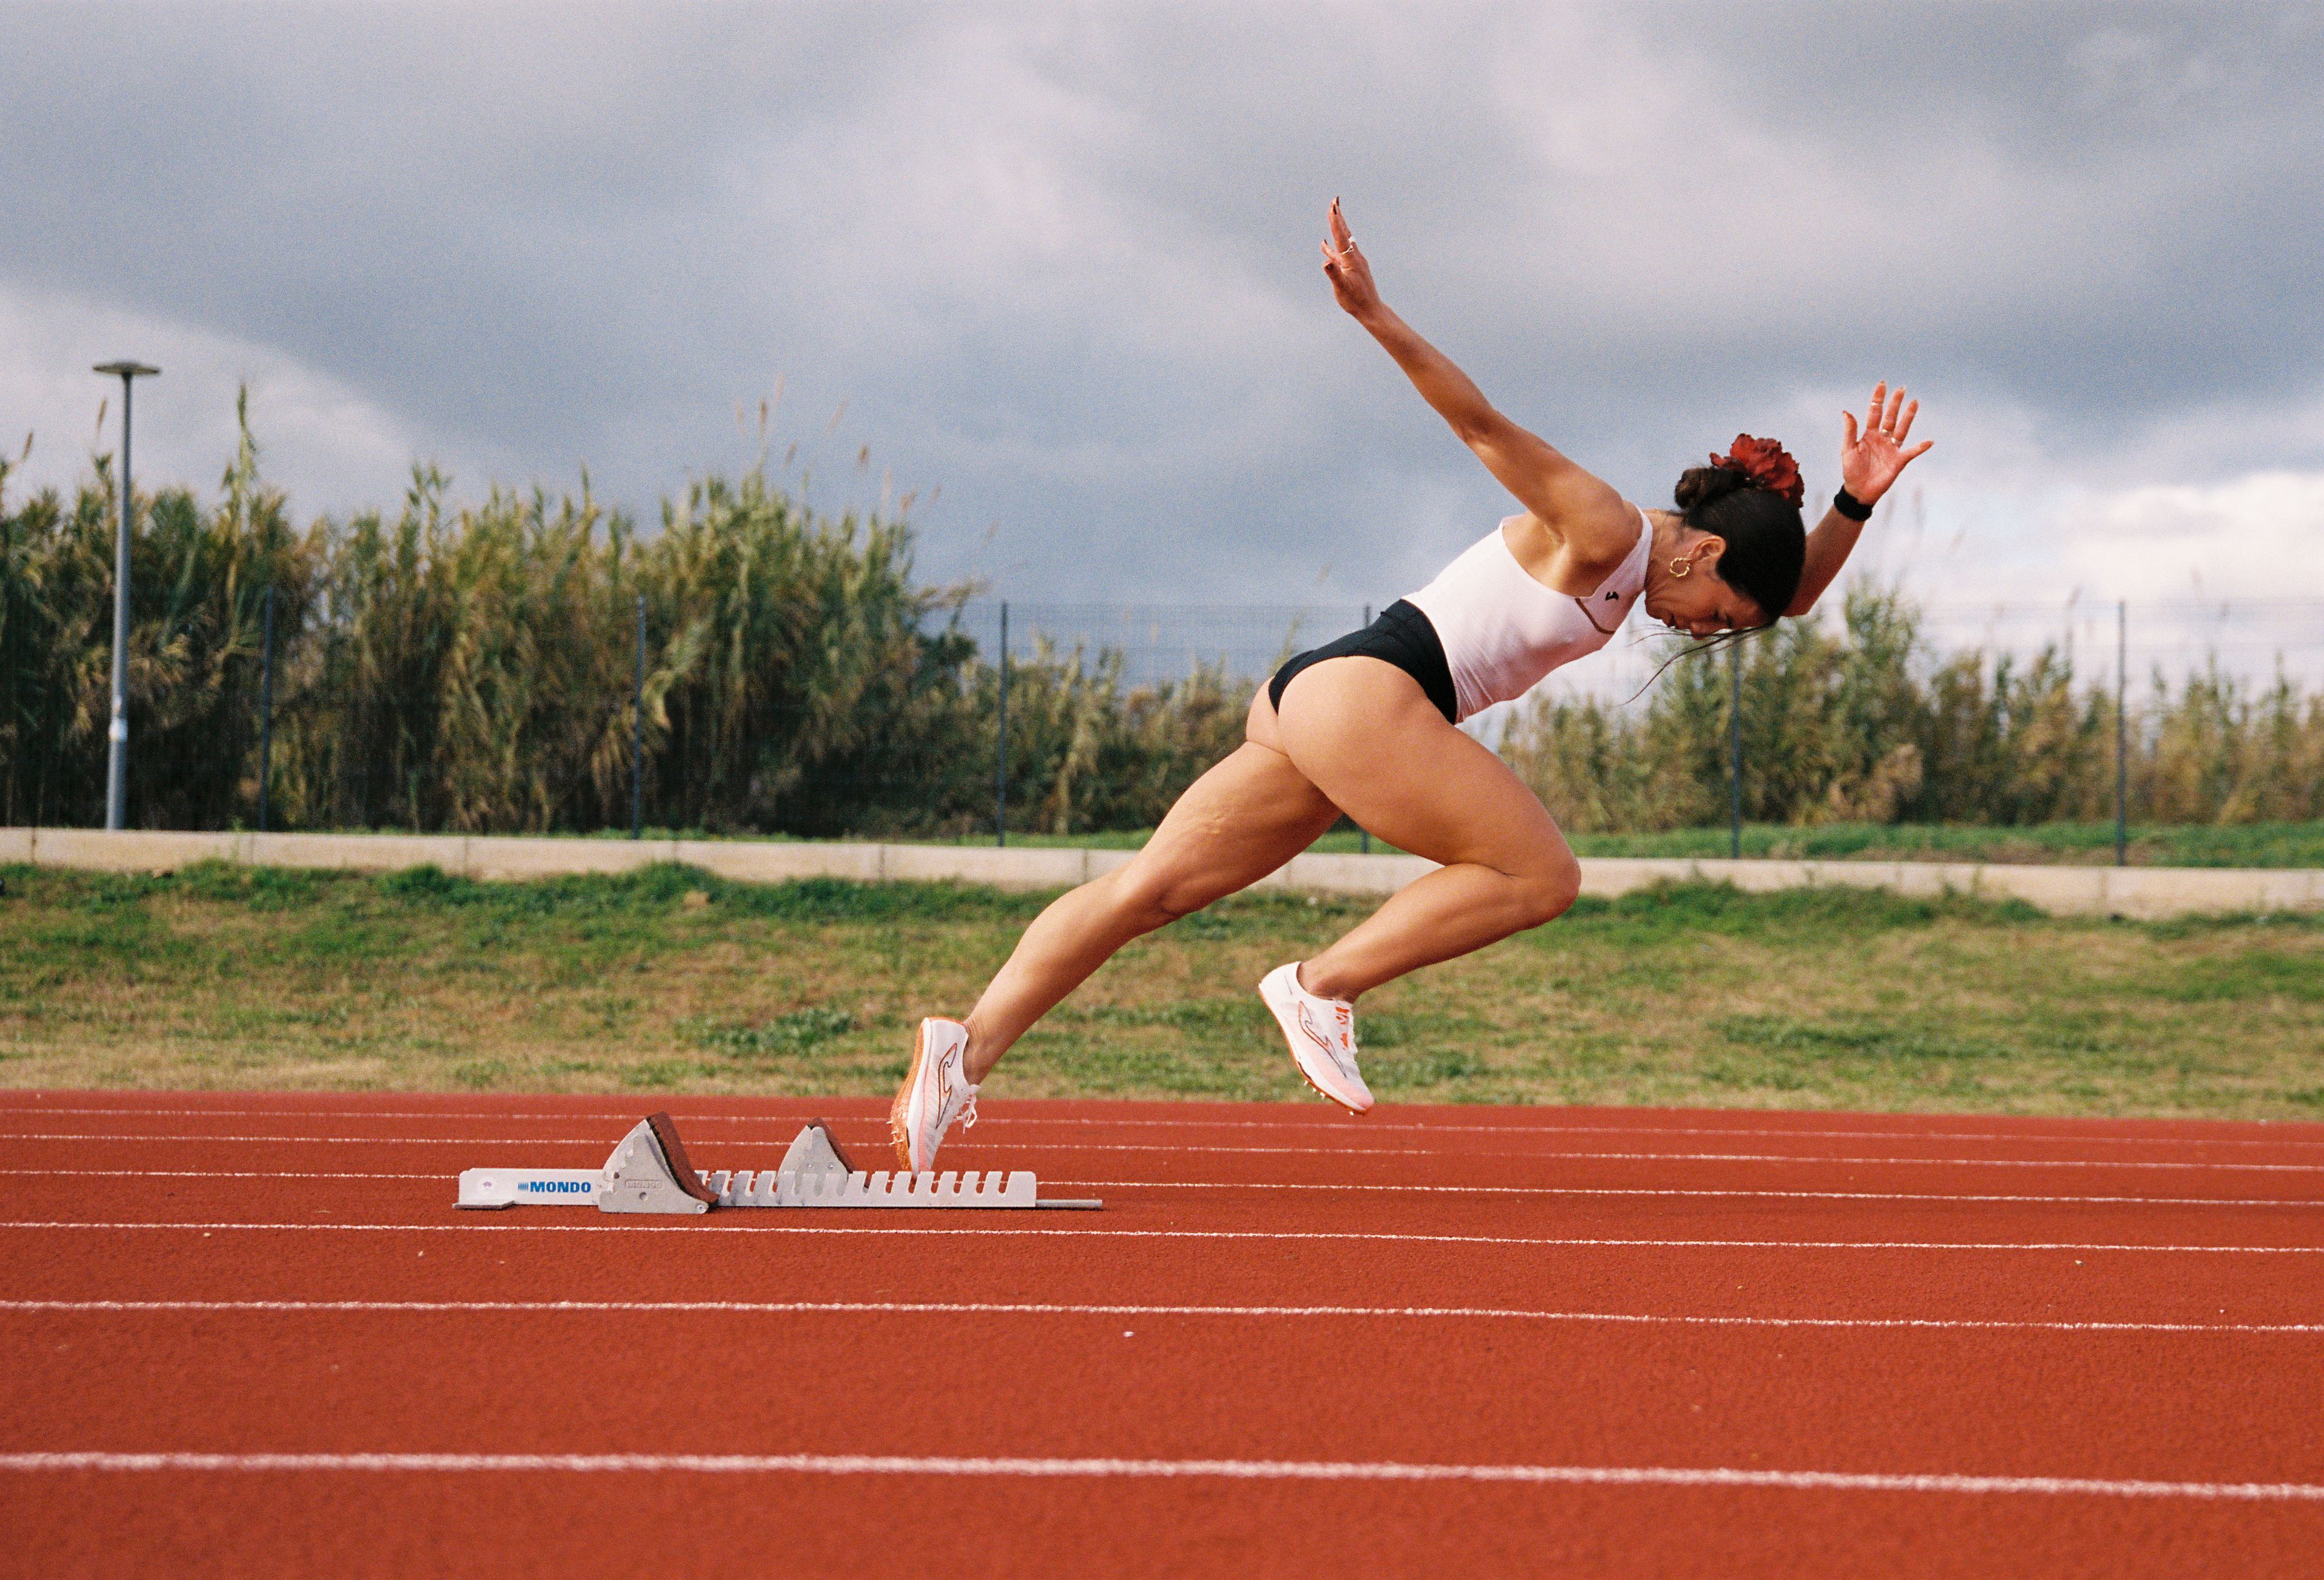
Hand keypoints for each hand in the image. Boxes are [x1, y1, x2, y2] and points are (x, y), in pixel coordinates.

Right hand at [1320, 197, 1379, 318]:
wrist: (1370, 309)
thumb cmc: (1355, 300)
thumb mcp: (1342, 288)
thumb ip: (1334, 274)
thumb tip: (1326, 262)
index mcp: (1351, 259)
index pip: (1341, 235)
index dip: (1335, 220)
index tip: (1333, 206)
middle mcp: (1354, 256)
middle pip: (1344, 232)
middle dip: (1338, 216)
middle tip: (1335, 200)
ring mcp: (1354, 261)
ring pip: (1343, 239)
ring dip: (1337, 226)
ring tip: (1333, 214)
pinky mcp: (1353, 267)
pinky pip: (1340, 252)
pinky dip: (1332, 245)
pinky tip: (1325, 244)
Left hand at [1839, 382, 1931, 505]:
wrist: (1858, 490)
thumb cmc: (1851, 470)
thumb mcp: (1848, 449)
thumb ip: (1850, 431)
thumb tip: (1846, 411)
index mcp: (1869, 434)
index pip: (1875, 412)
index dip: (1878, 399)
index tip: (1882, 384)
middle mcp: (1882, 438)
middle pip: (1890, 417)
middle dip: (1895, 403)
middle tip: (1901, 389)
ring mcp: (1892, 448)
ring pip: (1902, 429)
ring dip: (1908, 417)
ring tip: (1914, 403)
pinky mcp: (1899, 460)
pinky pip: (1911, 452)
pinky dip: (1920, 448)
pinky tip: (1929, 442)